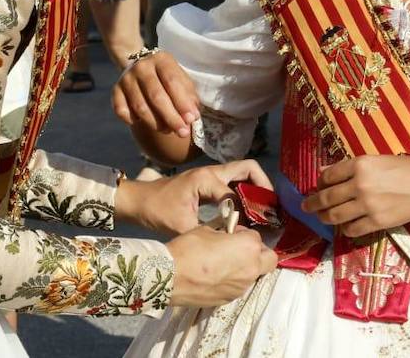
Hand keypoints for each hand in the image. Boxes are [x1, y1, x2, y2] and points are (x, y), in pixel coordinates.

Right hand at [112, 51, 199, 137]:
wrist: (140, 66)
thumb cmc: (167, 77)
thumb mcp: (181, 79)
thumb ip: (189, 96)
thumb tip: (192, 117)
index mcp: (161, 60)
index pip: (172, 82)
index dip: (182, 102)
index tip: (191, 119)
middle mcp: (142, 67)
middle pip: (156, 96)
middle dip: (171, 117)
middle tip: (182, 132)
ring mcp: (126, 78)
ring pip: (140, 107)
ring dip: (156, 123)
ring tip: (168, 130)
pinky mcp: (115, 90)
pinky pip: (122, 111)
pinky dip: (132, 120)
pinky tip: (143, 122)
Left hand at [118, 160, 271, 236]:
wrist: (137, 201)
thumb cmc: (156, 210)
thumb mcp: (181, 225)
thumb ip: (208, 231)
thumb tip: (233, 241)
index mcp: (206, 178)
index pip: (238, 194)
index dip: (248, 212)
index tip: (256, 229)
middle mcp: (212, 172)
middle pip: (249, 169)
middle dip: (264, 186)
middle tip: (272, 208)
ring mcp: (211, 175)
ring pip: (242, 174)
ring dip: (256, 189)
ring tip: (264, 212)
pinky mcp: (208, 182)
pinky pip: (234, 183)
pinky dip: (245, 193)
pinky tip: (247, 214)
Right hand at [166, 225, 276, 306]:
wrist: (171, 277)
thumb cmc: (189, 248)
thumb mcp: (208, 230)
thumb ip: (225, 233)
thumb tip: (228, 236)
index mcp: (249, 247)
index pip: (255, 237)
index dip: (242, 234)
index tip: (230, 234)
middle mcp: (252, 269)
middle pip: (269, 259)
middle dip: (258, 253)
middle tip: (240, 250)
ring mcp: (242, 287)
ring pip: (254, 274)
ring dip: (245, 268)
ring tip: (223, 265)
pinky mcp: (230, 300)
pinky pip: (238, 287)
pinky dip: (232, 281)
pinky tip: (214, 278)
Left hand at [302, 155, 409, 237]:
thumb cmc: (404, 168)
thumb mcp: (375, 160)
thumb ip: (349, 166)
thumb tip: (323, 171)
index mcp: (359, 165)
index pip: (328, 176)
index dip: (320, 183)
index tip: (317, 187)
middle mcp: (360, 184)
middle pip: (327, 197)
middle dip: (313, 204)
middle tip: (305, 207)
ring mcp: (368, 205)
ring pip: (335, 215)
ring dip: (324, 217)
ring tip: (320, 217)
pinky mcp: (376, 222)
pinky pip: (352, 229)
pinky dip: (345, 229)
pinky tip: (344, 226)